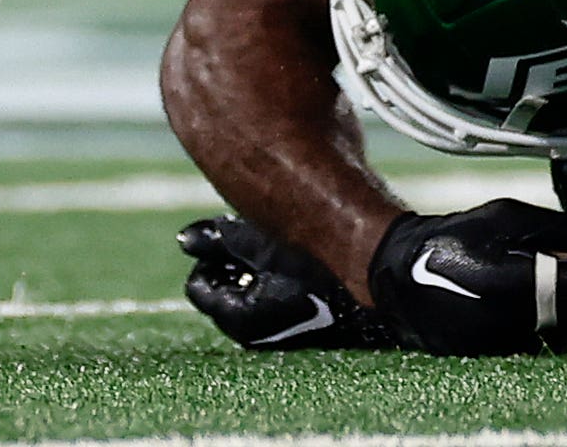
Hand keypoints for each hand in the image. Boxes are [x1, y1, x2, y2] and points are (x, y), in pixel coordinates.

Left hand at [177, 216, 389, 350]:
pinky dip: (282, 276)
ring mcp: (287, 332)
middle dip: (233, 262)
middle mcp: (260, 335)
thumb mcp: (259, 239)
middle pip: (227, 290)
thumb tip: (185, 239)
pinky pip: (282, 298)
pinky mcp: (314, 325)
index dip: (211, 253)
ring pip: (255, 293)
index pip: (200, 286)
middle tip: (254, 231)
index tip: (229, 231)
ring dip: (258, 267)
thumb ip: (218, 239)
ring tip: (280, 237)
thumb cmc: (317, 257)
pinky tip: (302, 252)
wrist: (381, 276)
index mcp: (240, 319)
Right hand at [364, 199, 566, 354]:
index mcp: (517, 283)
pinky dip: (540, 317)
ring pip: (558, 327)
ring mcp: (502, 346)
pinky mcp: (494, 357)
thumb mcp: (511, 217)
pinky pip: (535, 338)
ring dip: (562, 302)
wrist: (402, 273)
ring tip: (540, 275)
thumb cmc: (460, 236)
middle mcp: (512, 323)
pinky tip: (523, 296)